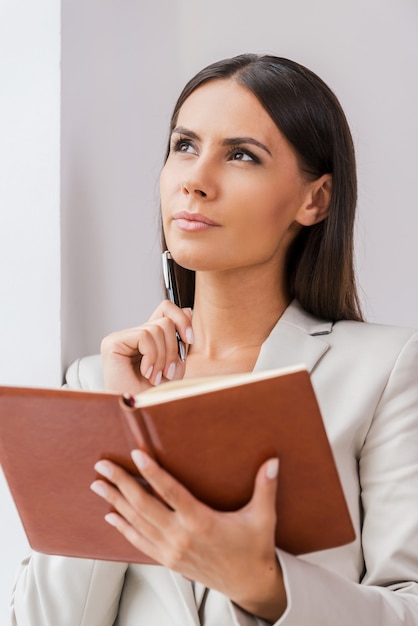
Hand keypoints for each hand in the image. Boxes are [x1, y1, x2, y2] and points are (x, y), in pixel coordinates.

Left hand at [90, 451, 286, 622]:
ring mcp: (172, 551)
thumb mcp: (263, 517)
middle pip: (144, 506)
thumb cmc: (254, 548)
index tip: (136, 456)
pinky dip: (124, 528)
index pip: (171, 493)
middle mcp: (182, 536)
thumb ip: (265, 487)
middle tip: (103, 465)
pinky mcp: (169, 560)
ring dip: (116, 502)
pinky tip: (111, 516)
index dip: (152, 474)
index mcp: (202, 522)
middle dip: (121, 484)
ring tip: (98, 485)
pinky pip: (140, 542)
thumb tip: (272, 461)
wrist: (249, 584)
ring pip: (137, 523)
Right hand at [100, 301, 193, 393]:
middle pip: (166, 320)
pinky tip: (146, 373)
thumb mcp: (176, 365)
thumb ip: (180, 339)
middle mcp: (132, 336)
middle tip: (167, 372)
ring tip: (155, 377)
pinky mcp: (112, 343)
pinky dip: (152, 357)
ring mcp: (121, 338)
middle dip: (174, 348)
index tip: (190, 339)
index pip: (166, 310)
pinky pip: (145, 336)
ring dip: (164, 358)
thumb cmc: (153, 397)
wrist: (138, 414)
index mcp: (147, 340)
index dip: (181, 319)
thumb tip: (187, 311)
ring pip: (158, 328)